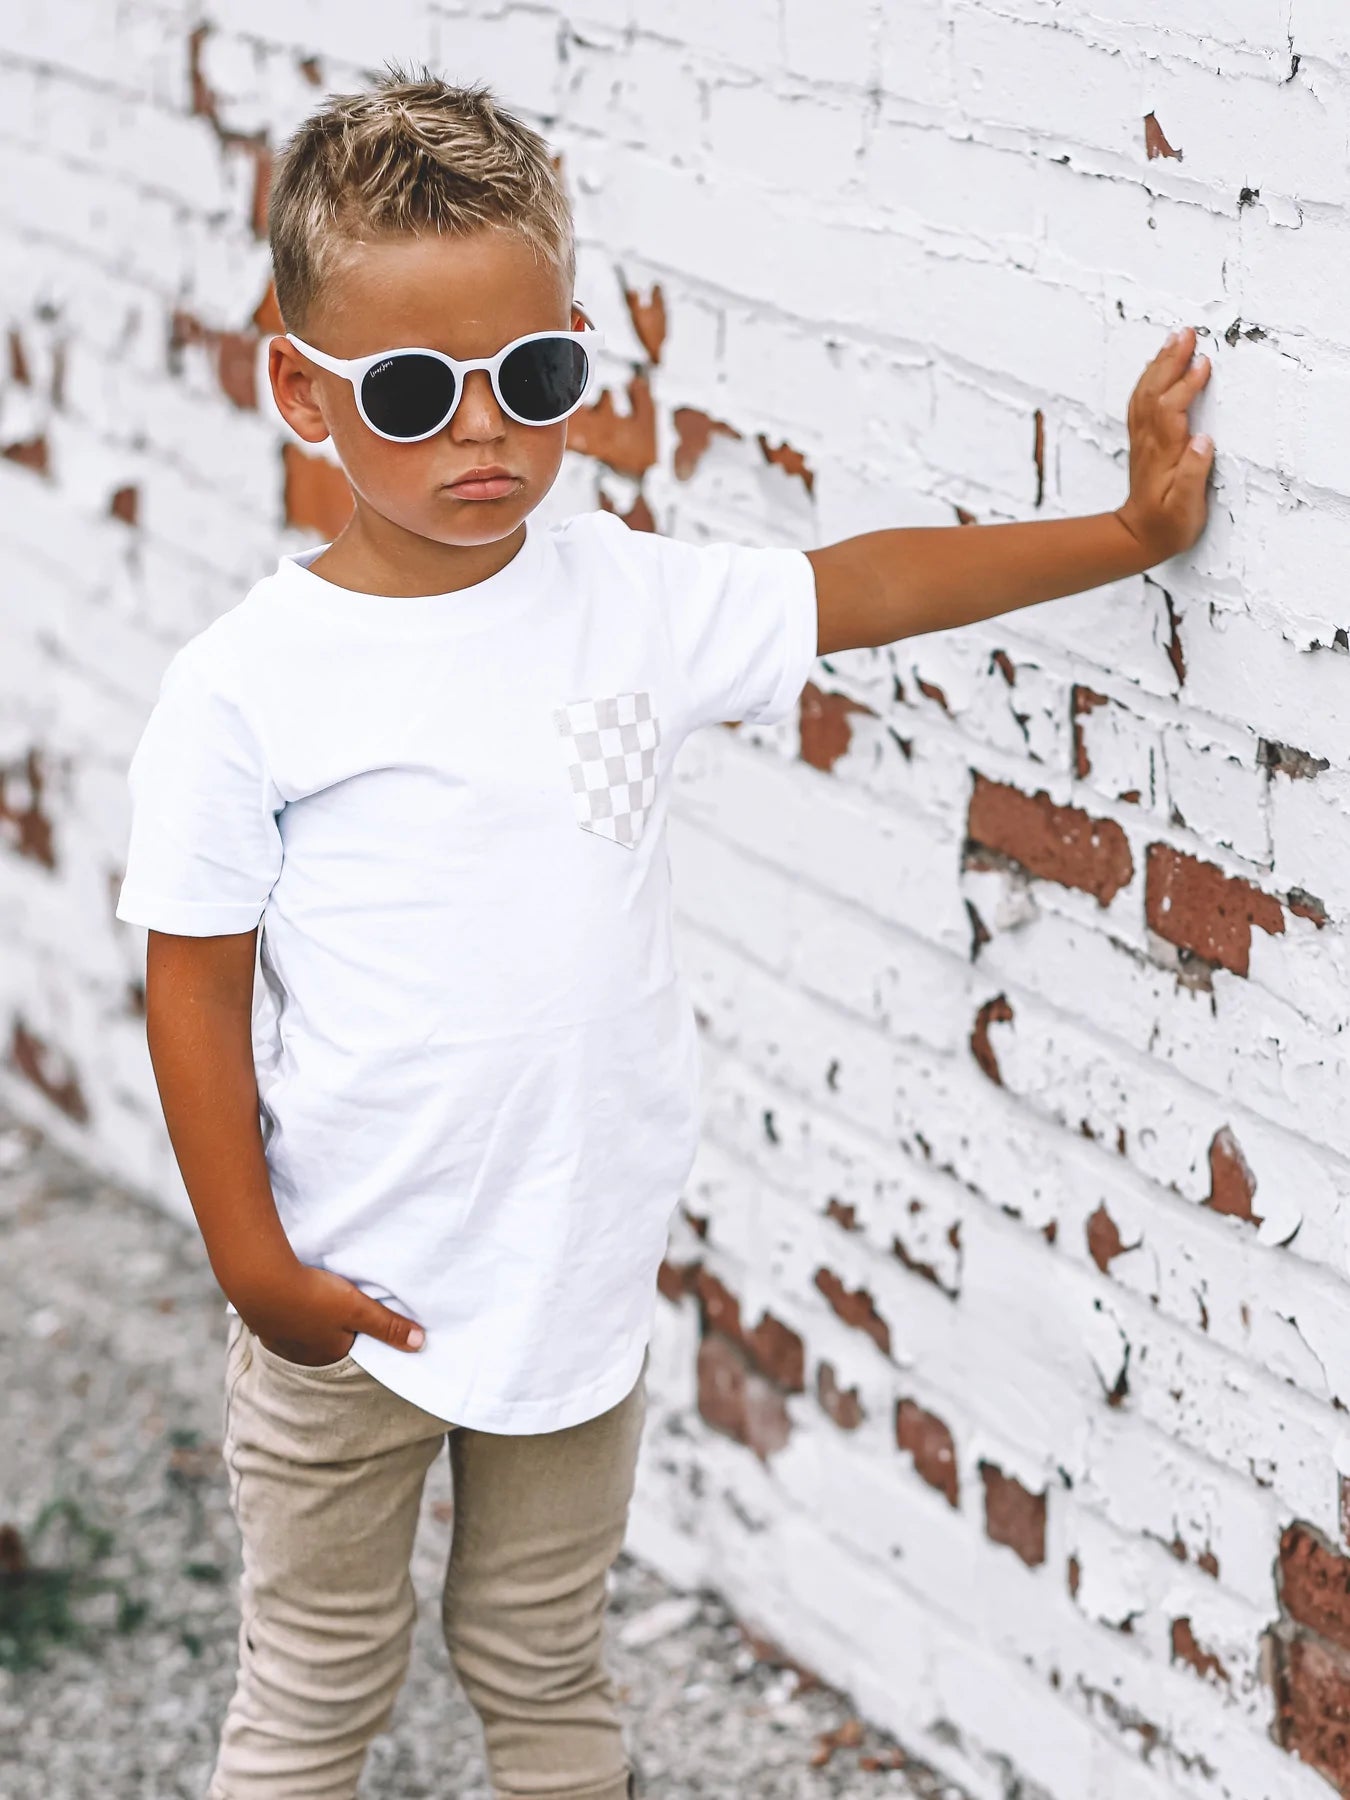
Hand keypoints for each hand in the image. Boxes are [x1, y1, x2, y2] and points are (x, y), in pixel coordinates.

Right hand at [235, 1262, 425, 1366]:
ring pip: (302, 1330)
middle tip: (340, 1304)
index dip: (360, 1331)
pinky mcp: (262, 1320)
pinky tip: (292, 1292)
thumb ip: (388, 1326)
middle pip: (326, 1340)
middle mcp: (303, 1355)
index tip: (364, 1315)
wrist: (259, 1280)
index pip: (353, 1347)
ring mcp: (279, 1339)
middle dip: (334, 1326)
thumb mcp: (358, 1310)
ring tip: (318, 1296)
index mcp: (329, 1354)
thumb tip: (420, 1344)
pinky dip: (289, 1308)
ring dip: (310, 1317)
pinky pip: (282, 1318)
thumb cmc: (313, 1297)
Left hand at [1115, 324, 1213, 566]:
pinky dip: (1149, 379)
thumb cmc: (1167, 526)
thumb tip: (1203, 440)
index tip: (1203, 363)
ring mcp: (1143, 440)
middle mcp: (1150, 442)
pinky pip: (1141, 402)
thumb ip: (1194, 474)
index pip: (1171, 409)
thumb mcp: (1186, 509)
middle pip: (1155, 392)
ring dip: (1159, 364)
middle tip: (1187, 333)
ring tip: (1175, 338)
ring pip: (1146, 393)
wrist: (1137, 538)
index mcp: (1164, 454)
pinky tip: (1156, 365)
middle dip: (1171, 360)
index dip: (1186, 385)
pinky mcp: (1143, 442)